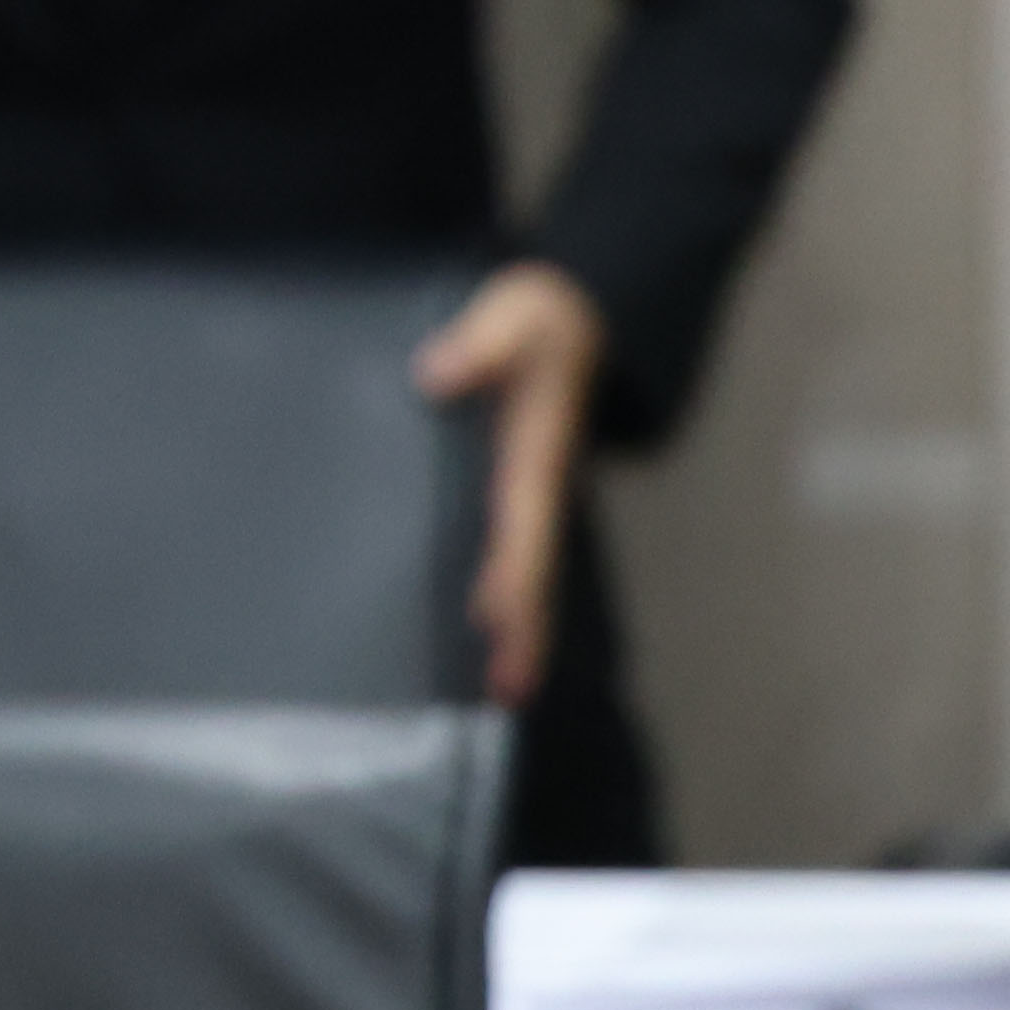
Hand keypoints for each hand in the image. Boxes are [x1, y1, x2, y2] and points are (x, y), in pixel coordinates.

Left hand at [408, 259, 605, 704]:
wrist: (575, 317)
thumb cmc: (541, 319)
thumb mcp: (515, 316)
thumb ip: (479, 345)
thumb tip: (434, 375)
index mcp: (534, 456)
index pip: (525, 526)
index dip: (511, 573)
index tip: (493, 617)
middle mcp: (537, 488)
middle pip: (535, 571)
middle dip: (526, 631)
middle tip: (508, 693)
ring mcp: (531, 495)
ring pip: (530, 572)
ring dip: (521, 629)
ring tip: (505, 688)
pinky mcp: (517, 493)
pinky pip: (516, 555)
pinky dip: (508, 599)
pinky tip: (485, 630)